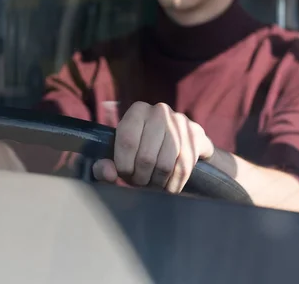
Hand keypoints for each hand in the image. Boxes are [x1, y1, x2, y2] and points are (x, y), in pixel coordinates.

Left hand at [92, 102, 214, 192]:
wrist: (180, 142)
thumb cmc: (140, 151)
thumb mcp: (118, 155)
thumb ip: (103, 166)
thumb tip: (108, 173)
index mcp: (137, 111)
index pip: (127, 141)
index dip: (124, 165)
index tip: (125, 175)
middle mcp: (159, 111)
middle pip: (146, 157)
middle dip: (140, 177)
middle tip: (139, 182)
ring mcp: (180, 122)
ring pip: (165, 165)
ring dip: (157, 182)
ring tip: (152, 184)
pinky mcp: (196, 136)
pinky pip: (184, 169)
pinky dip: (173, 184)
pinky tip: (168, 188)